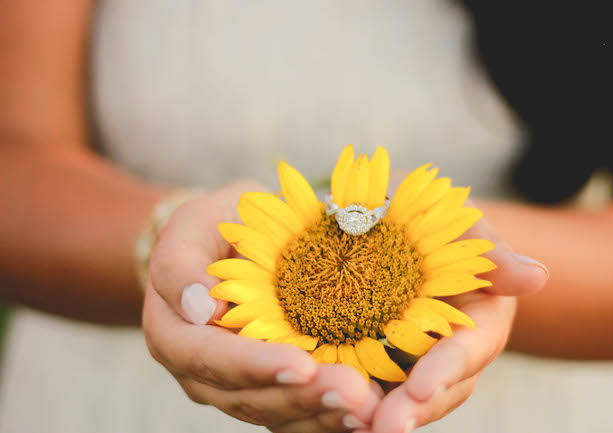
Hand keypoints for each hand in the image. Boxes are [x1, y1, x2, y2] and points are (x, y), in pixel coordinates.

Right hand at [142, 180, 380, 431]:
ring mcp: (233, 386)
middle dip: (302, 397)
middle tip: (353, 392)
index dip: (255, 366)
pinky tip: (366, 413)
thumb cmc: (213, 229)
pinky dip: (328, 416)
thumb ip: (183, 262)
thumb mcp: (192, 225)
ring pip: (275, 413)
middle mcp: (199, 371)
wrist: (227, 246)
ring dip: (322, 413)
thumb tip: (200, 307)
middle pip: (248, 396)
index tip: (302, 365)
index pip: (211, 357)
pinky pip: (294, 414)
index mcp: (173, 332)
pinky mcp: (266, 389)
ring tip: (367, 407)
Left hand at [359, 205, 548, 432]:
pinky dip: (353, 399)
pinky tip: (327, 406)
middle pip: (440, 388)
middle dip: (415, 408)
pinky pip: (368, 384)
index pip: (472, 347)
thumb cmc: (427, 212)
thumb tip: (536, 277)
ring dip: (381, 414)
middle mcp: (450, 346)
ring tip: (356, 426)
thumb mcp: (454, 220)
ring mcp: (413, 357)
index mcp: (480, 316)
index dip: (448, 368)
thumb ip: (489, 249)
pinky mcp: (375, 357)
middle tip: (384, 427)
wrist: (386, 214)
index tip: (420, 388)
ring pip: (404, 396)